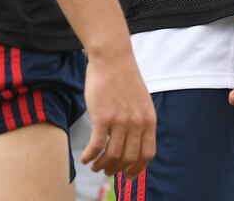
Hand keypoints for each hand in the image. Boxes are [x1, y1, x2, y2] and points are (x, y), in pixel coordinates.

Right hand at [80, 51, 156, 176]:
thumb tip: (132, 142)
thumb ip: (139, 120)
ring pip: (112, 155)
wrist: (112, 57)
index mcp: (148, 119)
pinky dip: (90, 156)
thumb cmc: (123, 76)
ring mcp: (120, 120)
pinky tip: (84, 158)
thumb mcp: (141, 100)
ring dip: (102, 165)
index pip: (147, 154)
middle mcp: (136, 122)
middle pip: (128, 158)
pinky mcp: (102, 117)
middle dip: (117, 169)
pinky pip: (96, 146)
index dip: (137, 168)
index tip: (128, 175)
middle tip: (107, 171)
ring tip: (95, 166)